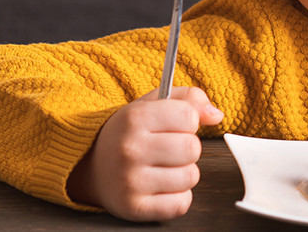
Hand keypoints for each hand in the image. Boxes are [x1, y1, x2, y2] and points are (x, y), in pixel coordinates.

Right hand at [67, 86, 224, 220]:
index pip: (189, 116)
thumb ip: (189, 99)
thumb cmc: (129, 134)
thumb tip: (216, 115)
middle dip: (188, 148)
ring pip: (190, 177)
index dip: (188, 121)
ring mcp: (130, 181)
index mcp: (134, 118)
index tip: (174, 125)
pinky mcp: (134, 208)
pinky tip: (161, 186)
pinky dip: (177, 197)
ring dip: (184, 173)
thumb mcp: (152, 104)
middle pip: (192, 148)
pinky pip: (181, 204)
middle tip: (169, 149)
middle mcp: (130, 150)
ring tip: (163, 167)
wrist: (90, 166)